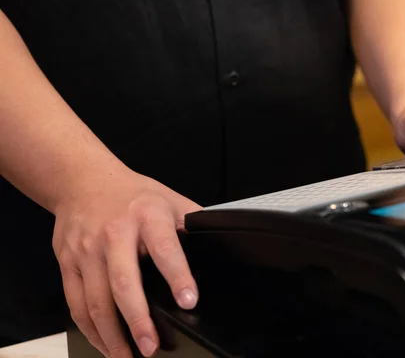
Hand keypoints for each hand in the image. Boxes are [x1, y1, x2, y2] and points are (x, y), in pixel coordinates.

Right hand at [52, 167, 202, 357]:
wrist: (83, 181)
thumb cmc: (133, 195)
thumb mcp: (170, 200)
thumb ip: (193, 224)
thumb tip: (220, 246)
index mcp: (147, 216)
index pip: (165, 248)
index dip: (178, 276)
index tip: (189, 300)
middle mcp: (114, 233)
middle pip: (124, 282)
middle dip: (138, 319)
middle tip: (151, 346)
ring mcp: (87, 249)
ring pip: (95, 300)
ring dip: (111, 334)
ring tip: (127, 356)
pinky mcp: (67, 262)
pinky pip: (76, 303)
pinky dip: (90, 328)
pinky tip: (104, 342)